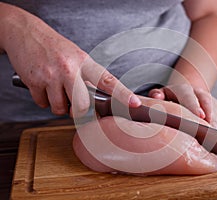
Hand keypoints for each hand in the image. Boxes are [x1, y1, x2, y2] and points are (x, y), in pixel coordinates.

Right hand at [1, 5, 140, 116]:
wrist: (27, 33)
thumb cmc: (56, 48)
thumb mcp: (78, 58)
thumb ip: (87, 78)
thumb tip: (95, 102)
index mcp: (85, 62)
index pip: (108, 81)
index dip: (123, 94)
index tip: (134, 103)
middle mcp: (70, 69)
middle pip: (82, 106)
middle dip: (79, 113)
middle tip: (75, 107)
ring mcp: (52, 75)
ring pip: (60, 108)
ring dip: (59, 106)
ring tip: (56, 90)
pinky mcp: (35, 81)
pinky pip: (43, 104)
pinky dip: (43, 100)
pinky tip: (44, 87)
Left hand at [148, 84, 216, 131]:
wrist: (184, 92)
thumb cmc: (170, 98)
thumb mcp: (161, 94)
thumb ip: (157, 95)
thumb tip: (157, 96)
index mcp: (183, 90)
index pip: (189, 96)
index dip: (194, 106)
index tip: (199, 116)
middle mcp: (198, 92)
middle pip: (207, 101)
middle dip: (209, 114)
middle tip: (210, 129)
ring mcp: (209, 99)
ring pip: (216, 108)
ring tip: (216, 136)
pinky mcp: (216, 107)